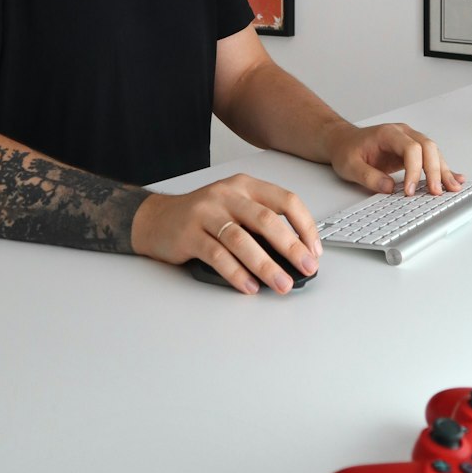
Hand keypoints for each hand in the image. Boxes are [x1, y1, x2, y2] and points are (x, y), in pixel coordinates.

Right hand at [131, 173, 321, 295]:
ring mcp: (206, 213)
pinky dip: (236, 273)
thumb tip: (295, 256)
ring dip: (265, 265)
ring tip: (281, 284)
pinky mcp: (189, 234)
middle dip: (291, 247)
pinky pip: (217, 255)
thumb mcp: (234, 208)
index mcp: (245, 186)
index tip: (315, 250)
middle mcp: (227, 195)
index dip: (305, 226)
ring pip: (242, 239)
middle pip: (266, 219)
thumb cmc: (203, 216)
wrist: (157, 218)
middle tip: (306, 268)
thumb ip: (260, 224)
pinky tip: (249, 286)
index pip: (285, 200)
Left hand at [324, 121, 464, 197]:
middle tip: (435, 192)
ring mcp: (410, 141)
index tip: (409, 191)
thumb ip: (368, 177)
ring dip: (443, 171)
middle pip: (428, 148)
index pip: (410, 148)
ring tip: (452, 189)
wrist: (344, 141)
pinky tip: (455, 179)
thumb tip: (389, 188)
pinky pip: (432, 158)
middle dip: (435, 171)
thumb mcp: (349, 166)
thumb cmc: (347, 150)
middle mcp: (403, 134)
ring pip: (434, 153)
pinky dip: (444, 169)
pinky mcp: (414, 151)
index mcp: (388, 134)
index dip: (414, 170)